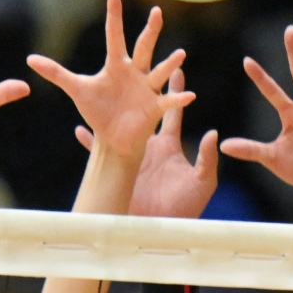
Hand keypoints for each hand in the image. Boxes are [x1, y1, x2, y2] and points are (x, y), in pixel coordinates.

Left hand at [28, 0, 188, 165]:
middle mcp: (136, 72)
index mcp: (117, 65)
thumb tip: (30, 59)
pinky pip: (169, 101)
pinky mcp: (155, 107)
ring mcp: (148, 89)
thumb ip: (56, 73)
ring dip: (169, 64)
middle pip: (144, 47)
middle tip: (157, 11)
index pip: (114, 35)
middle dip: (150, 30)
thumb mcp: (77, 89)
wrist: (112, 138)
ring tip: (179, 54)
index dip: (113, 16)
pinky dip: (178, 98)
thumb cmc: (98, 111)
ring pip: (159, 72)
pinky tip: (189, 95)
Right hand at [85, 66, 218, 219]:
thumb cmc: (187, 207)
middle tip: (135, 63)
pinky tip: (80, 129)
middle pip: (143, 108)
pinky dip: (90, 140)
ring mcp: (132, 155)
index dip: (174, 88)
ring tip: (102, 86)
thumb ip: (206, 158)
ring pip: (118, 125)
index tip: (177, 65)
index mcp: (169, 144)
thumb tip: (212, 133)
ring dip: (110, 108)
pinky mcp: (119, 169)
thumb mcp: (202, 182)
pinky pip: (100, 151)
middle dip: (139, 87)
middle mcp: (149, 144)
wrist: (162, 228)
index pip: (172, 109)